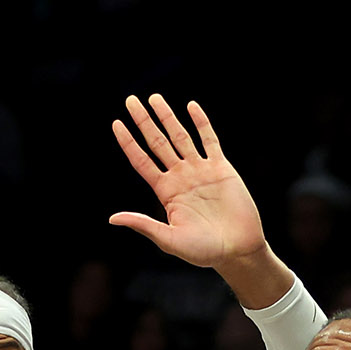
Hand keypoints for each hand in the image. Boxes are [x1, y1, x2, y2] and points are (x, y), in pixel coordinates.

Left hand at [110, 95, 267, 269]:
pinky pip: (210, 140)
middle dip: (144, 121)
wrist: (237, 249)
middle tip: (130, 100)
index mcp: (166, 192)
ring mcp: (201, 170)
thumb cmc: (203, 251)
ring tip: (154, 98)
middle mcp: (180, 177)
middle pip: (157, 142)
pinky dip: (201, 123)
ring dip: (167, 117)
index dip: (128, 143)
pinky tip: (191, 106)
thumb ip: (143, 225)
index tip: (116, 124)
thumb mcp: (169, 240)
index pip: (141, 161)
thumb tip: (113, 218)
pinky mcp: (221, 168)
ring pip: (180, 136)